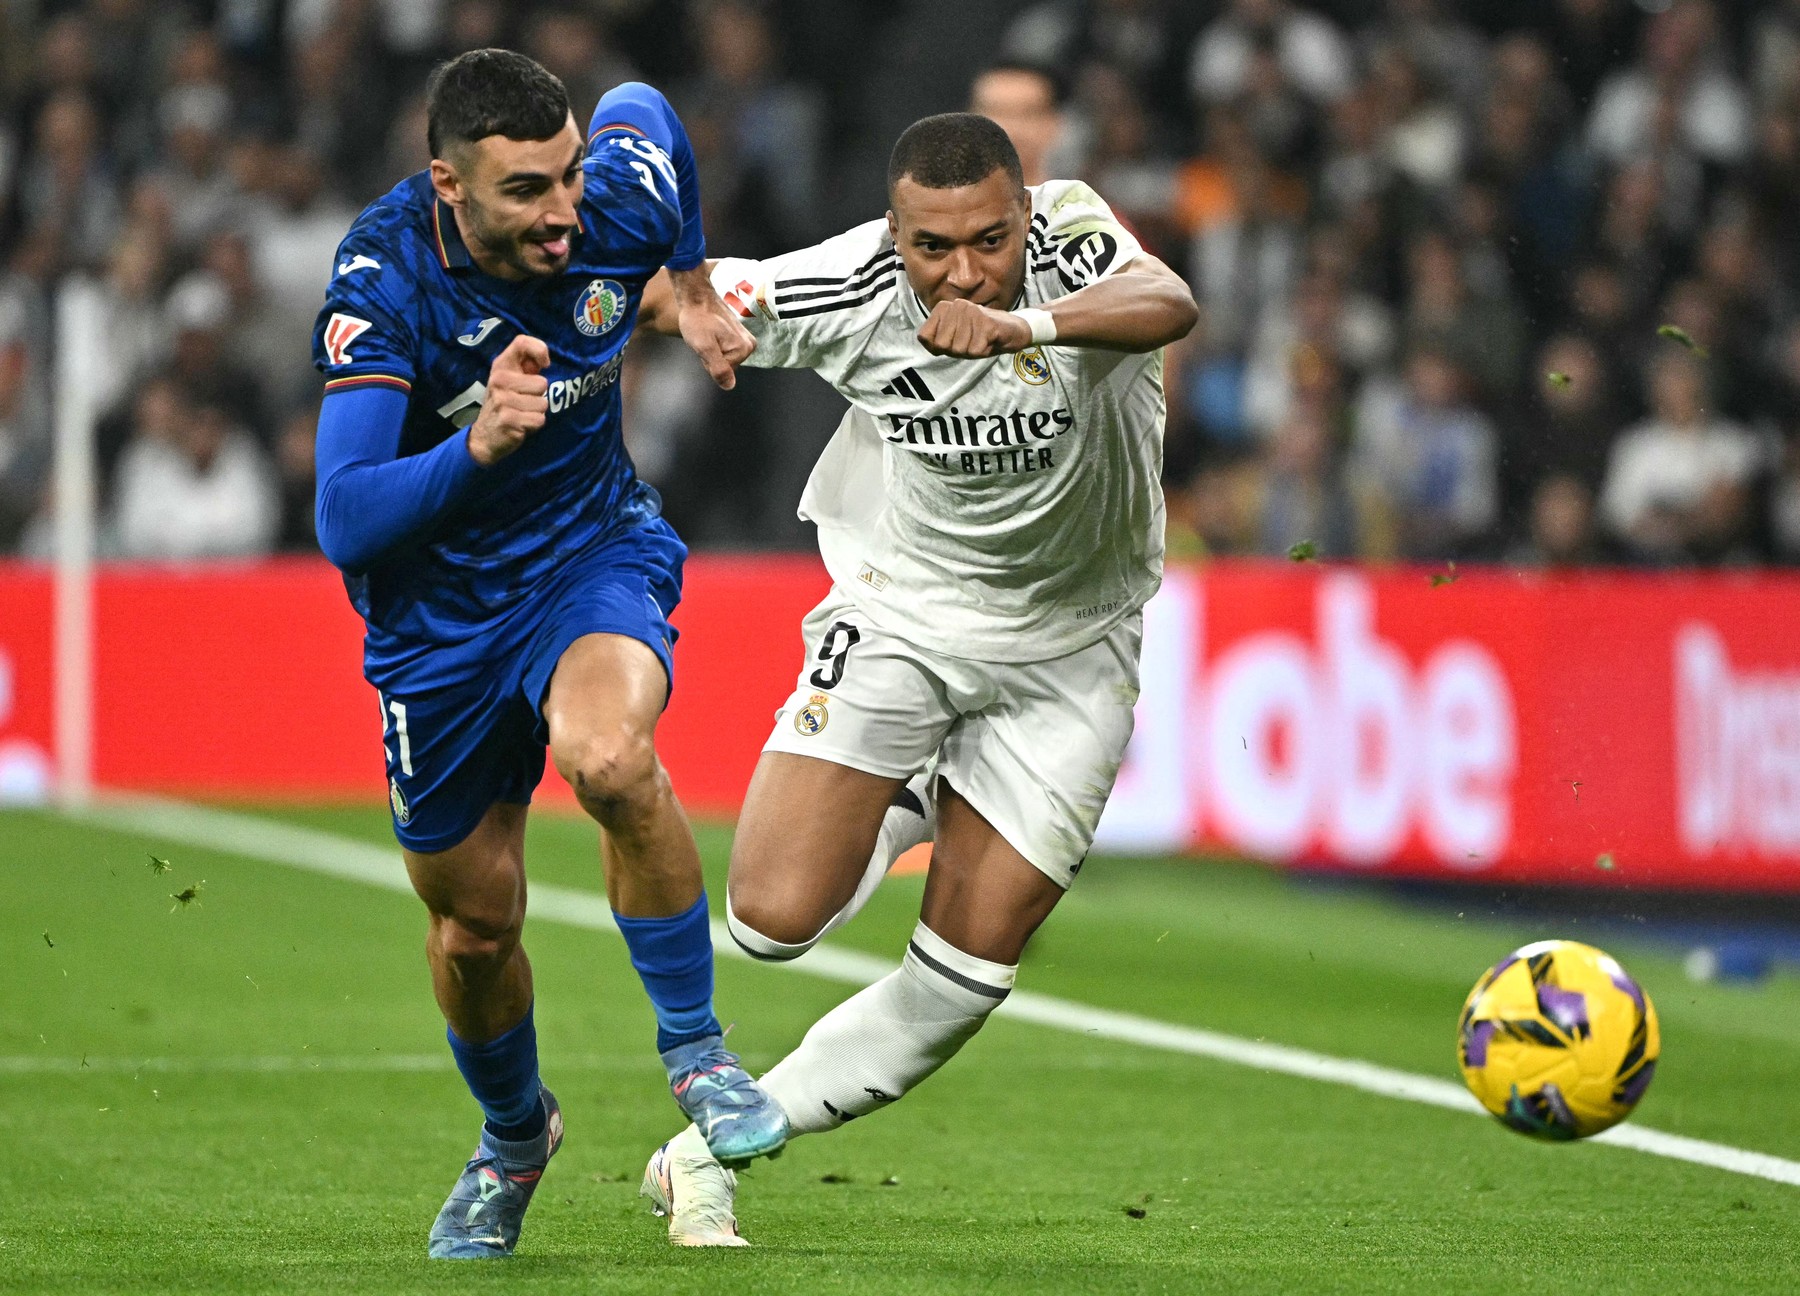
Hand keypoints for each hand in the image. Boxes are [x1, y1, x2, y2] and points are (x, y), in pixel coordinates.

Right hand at [467, 334, 549, 466]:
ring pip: (543, 404)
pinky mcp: (509, 419)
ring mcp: (502, 400)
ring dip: (536, 412)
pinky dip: (534, 425)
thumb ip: (527, 366)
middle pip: (542, 383)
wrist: (484, 436)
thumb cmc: (504, 403)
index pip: (522, 342)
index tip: (545, 364)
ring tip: (522, 413)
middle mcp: (499, 379)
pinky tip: (521, 425)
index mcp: (501, 366)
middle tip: (524, 402)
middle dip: (539, 396)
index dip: (540, 350)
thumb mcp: (511, 380)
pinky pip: (539, 420)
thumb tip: (544, 360)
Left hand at [671, 266, 755, 389]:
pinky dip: (715, 343)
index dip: (709, 362)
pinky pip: (725, 348)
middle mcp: (749, 344)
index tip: (705, 344)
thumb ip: (718, 368)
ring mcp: (745, 338)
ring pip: (725, 357)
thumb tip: (729, 386)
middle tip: (705, 339)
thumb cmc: (697, 319)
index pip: (724, 372)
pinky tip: (710, 333)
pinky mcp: (739, 334)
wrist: (696, 296)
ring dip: (713, 350)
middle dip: (712, 356)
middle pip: (727, 365)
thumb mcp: (704, 346)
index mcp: (744, 349)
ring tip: (706, 334)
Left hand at [917, 300, 1031, 357]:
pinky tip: (990, 340)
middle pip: (942, 345)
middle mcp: (955, 305)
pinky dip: (983, 351)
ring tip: (981, 339)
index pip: (924, 337)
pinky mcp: (985, 322)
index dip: (939, 347)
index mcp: (943, 307)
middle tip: (971, 341)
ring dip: (972, 351)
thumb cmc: (980, 336)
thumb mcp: (953, 340)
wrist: (1014, 330)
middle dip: (957, 350)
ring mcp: (971, 312)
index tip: (955, 340)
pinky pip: (974, 351)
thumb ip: (935, 340)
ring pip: (959, 349)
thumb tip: (924, 339)